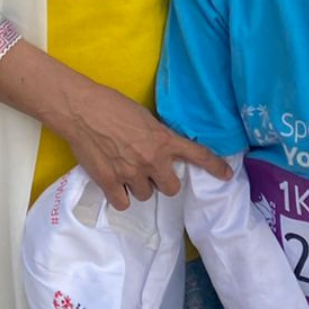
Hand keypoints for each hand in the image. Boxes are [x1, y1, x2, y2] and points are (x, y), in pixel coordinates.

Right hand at [57, 81, 230, 209]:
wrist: (82, 110)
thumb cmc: (112, 105)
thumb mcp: (144, 117)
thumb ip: (157, 136)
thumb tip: (160, 148)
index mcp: (163, 140)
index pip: (197, 155)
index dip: (215, 167)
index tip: (227, 175)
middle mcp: (152, 160)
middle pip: (171, 188)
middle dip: (163, 182)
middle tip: (150, 172)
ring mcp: (131, 174)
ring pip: (146, 196)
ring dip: (139, 187)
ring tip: (125, 171)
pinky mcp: (110, 183)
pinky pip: (123, 203)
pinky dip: (120, 196)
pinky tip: (114, 184)